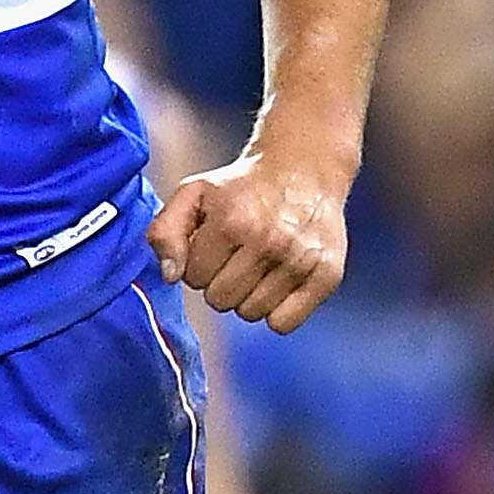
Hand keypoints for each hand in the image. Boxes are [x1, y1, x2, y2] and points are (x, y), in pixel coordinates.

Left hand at [149, 147, 350, 331]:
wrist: (302, 169)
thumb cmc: (242, 187)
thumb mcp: (194, 193)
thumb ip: (166, 231)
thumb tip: (170, 276)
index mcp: (232, 221)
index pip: (194, 278)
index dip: (198, 264)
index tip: (212, 246)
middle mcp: (269, 242)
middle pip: (221, 300)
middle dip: (219, 282)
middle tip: (234, 257)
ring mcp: (300, 261)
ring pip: (251, 314)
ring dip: (247, 296)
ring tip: (257, 266)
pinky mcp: (327, 276)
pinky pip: (283, 324)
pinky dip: (276, 312)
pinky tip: (277, 283)